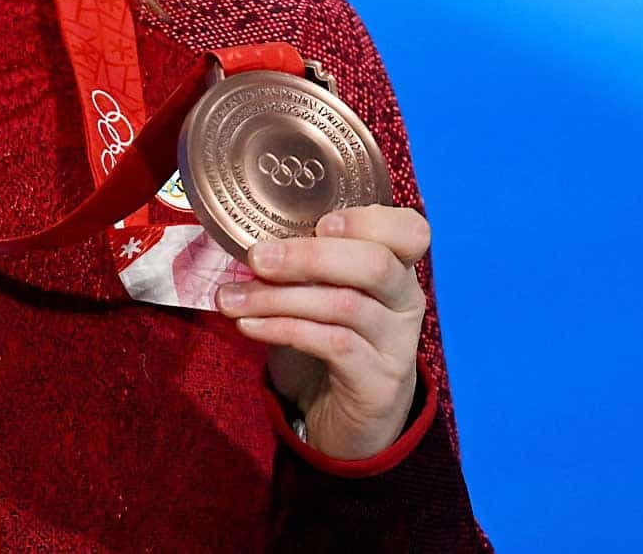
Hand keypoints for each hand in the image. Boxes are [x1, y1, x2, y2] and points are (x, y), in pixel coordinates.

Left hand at [214, 204, 430, 459]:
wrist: (348, 420)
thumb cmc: (331, 342)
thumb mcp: (323, 296)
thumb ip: (305, 266)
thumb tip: (249, 242)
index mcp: (398, 269)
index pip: (410, 231)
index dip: (368, 220)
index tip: (320, 223)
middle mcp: (406, 301)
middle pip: (374, 264)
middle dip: (308, 256)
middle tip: (257, 258)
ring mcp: (398, 344)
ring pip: (344, 305)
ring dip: (279, 298)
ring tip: (232, 299)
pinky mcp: (379, 382)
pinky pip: (331, 345)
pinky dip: (284, 330)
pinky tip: (249, 326)